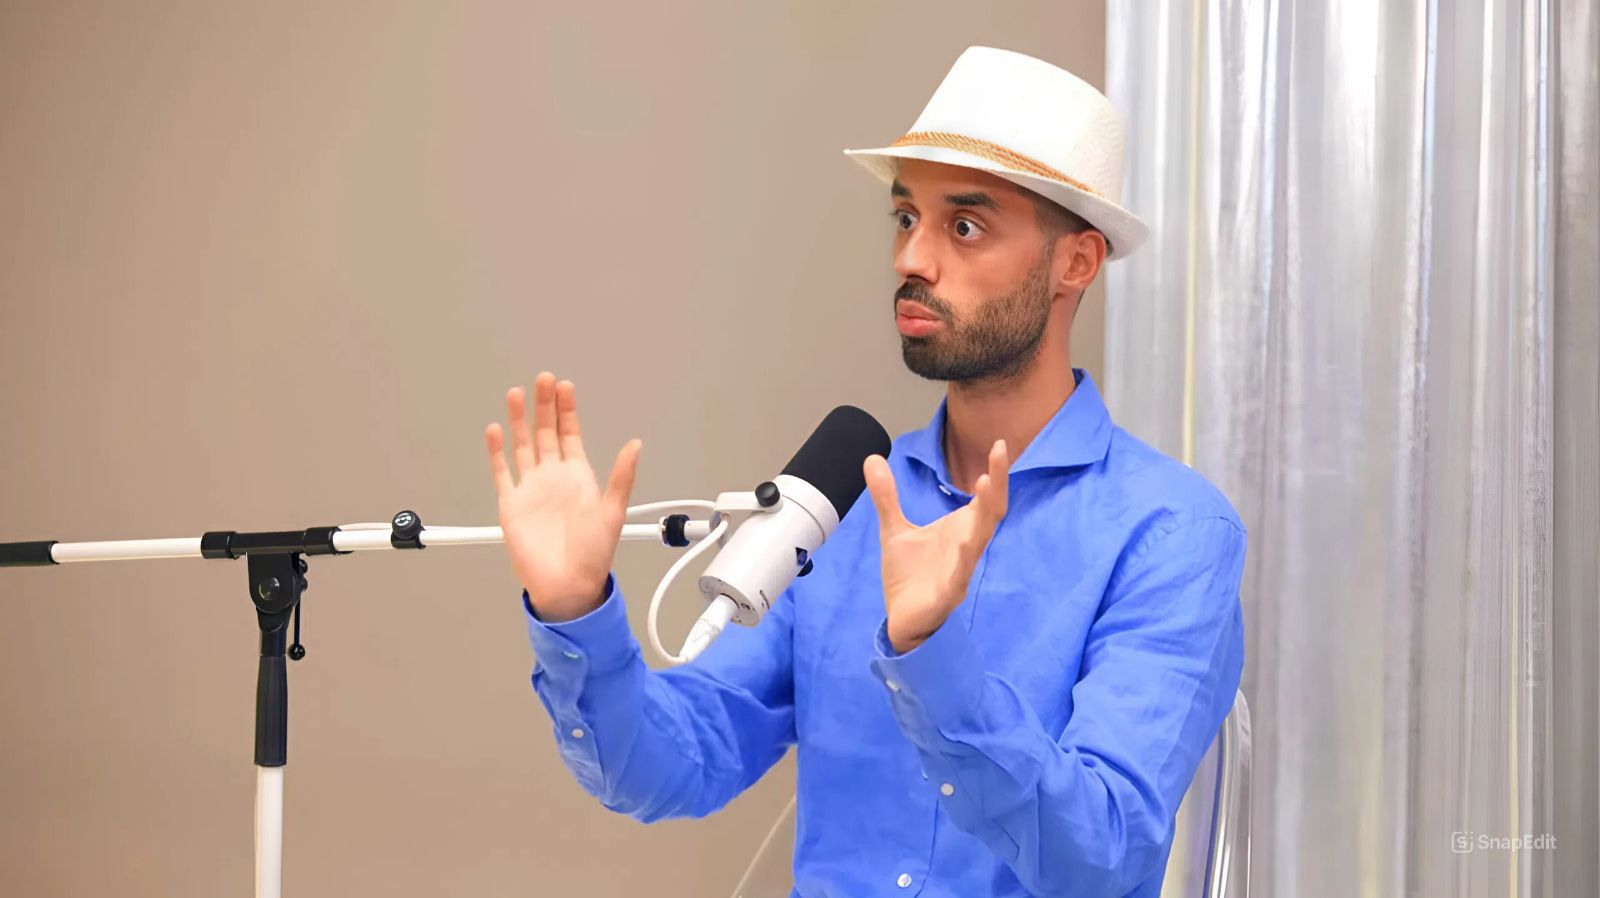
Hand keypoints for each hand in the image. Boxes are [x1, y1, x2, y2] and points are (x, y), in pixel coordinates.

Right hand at [485, 371, 641, 622]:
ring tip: (517, 394)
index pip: (571, 435)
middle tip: (542, 380)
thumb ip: (621, 476)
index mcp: (579, 477)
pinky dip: (496, 452)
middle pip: (546, 433)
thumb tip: (635, 444)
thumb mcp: (613, 511)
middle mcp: (554, 478)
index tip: (564, 386)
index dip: (567, 411)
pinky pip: (502, 472)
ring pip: (522, 446)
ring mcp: (531, 489)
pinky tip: (495, 430)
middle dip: (544, 406)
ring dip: (519, 421)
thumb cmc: (593, 554)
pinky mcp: (511, 503)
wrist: (567, 585)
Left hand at [863, 440, 1009, 652]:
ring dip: (981, 517)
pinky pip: (957, 578)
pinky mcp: (946, 595)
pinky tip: (962, 545)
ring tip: (985, 487)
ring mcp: (960, 572)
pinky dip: (961, 561)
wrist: (901, 619)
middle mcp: (967, 549)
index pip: (986, 500)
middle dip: (996, 486)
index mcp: (961, 531)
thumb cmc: (909, 576)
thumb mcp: (894, 530)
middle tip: (998, 456)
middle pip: (990, 515)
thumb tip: (873, 459)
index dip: (996, 475)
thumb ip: (887, 497)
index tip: (999, 446)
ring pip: (977, 543)